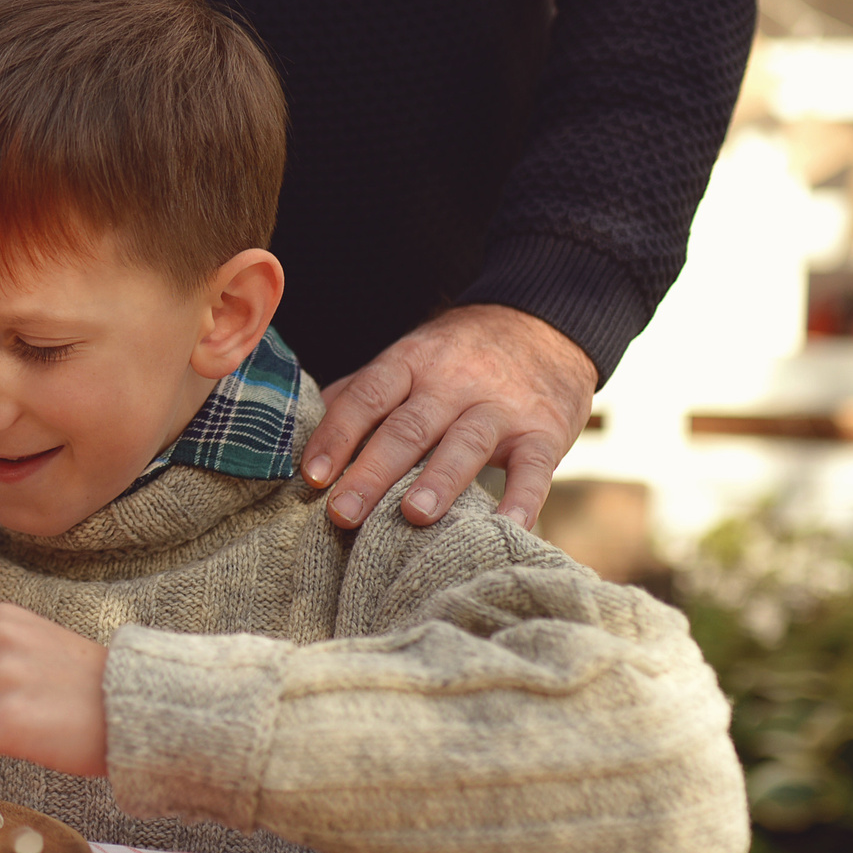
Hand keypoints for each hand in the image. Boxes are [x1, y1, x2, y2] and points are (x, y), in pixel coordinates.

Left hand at [301, 304, 594, 531]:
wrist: (546, 324)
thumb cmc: (460, 355)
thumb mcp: (412, 357)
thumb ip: (363, 391)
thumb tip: (306, 430)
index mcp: (412, 362)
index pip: (367, 397)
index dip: (337, 435)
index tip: (311, 475)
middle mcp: (453, 382)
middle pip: (408, 428)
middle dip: (373, 471)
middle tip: (343, 513)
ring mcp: (500, 407)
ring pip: (465, 444)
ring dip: (438, 481)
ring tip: (413, 516)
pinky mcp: (544, 432)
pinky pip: (534, 469)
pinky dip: (522, 500)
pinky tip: (505, 528)